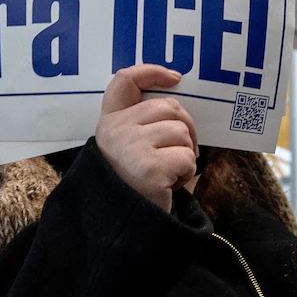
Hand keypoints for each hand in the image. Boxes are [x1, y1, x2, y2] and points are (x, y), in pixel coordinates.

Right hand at [96, 65, 197, 211]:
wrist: (128, 225)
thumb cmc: (137, 184)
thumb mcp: (131, 148)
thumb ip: (143, 122)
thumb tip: (175, 96)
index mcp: (109, 122)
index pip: (124, 81)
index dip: (151, 71)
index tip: (174, 77)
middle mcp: (115, 130)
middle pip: (169, 107)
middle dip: (185, 129)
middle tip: (180, 153)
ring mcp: (130, 147)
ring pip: (181, 132)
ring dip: (185, 155)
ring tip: (168, 173)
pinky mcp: (149, 168)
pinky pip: (187, 158)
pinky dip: (186, 173)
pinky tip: (170, 185)